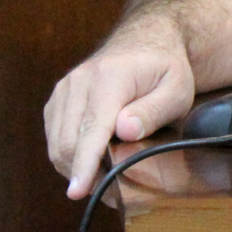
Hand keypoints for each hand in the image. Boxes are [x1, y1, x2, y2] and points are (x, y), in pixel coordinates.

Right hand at [43, 24, 195, 199]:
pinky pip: (55, 138)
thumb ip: (153, 110)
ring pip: (57, 144)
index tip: (77, 190)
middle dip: (84, 172)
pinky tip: (92, 159)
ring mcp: (64, 90)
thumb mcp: (177, 88)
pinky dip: (69, 155)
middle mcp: (79, 82)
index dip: (84, 163)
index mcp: (110, 78)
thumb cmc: (166, 67)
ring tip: (106, 175)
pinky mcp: (59, 100)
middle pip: (67, 142)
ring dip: (75, 166)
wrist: (148, 40)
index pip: (91, 129)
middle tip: (113, 190)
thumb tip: (124, 130)